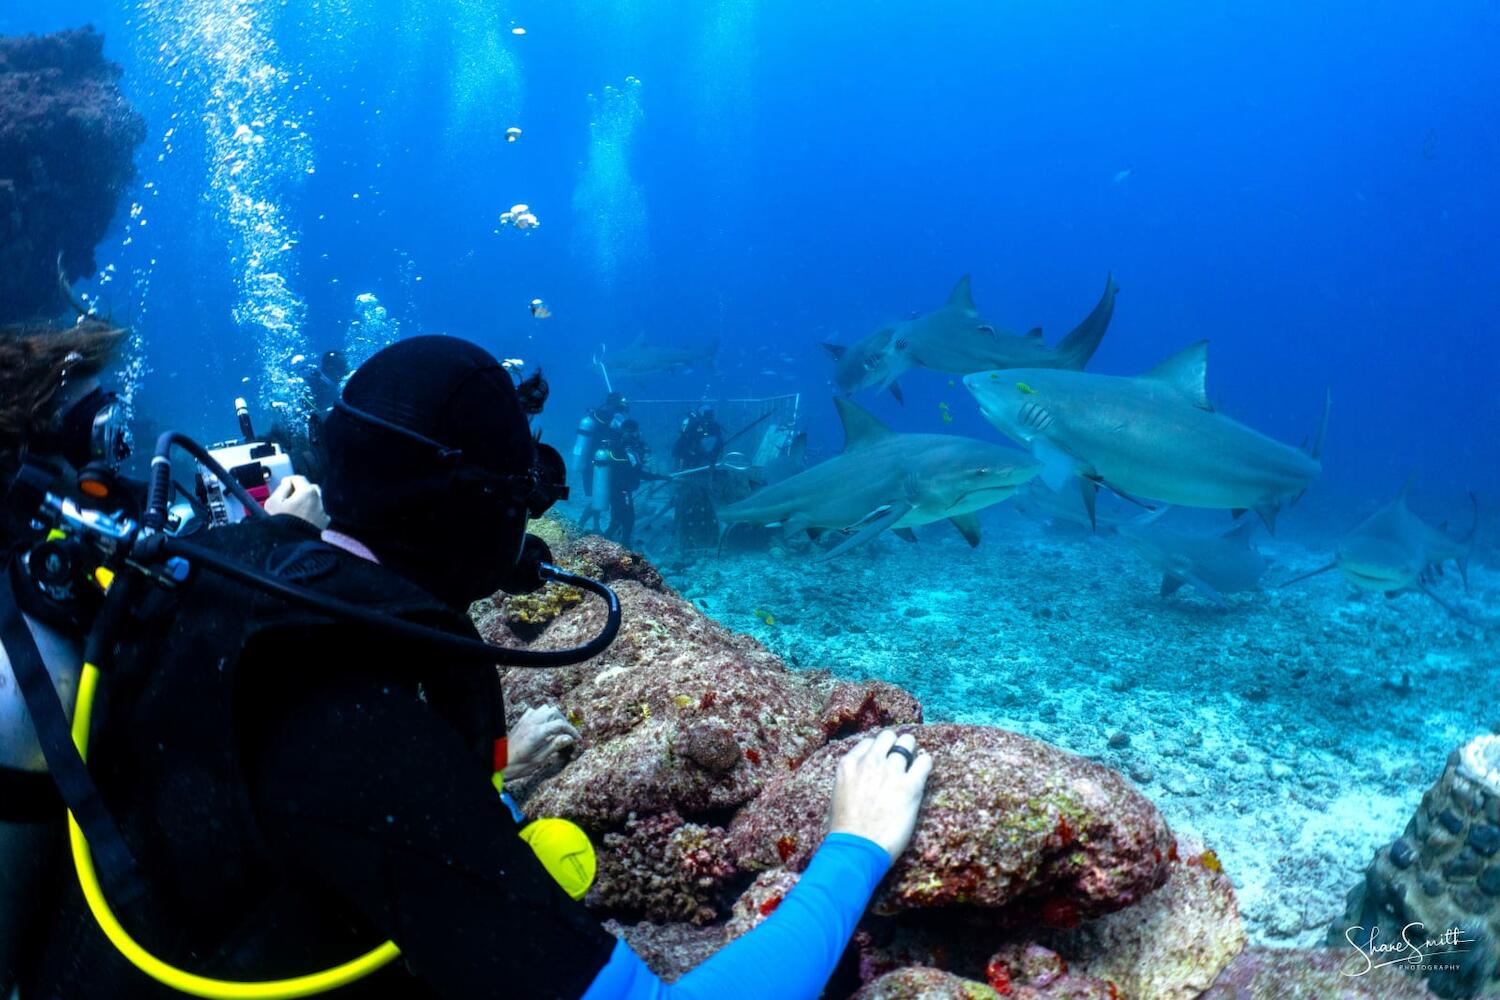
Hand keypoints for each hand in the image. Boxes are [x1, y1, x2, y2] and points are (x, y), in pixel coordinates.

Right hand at [265, 475, 329, 528]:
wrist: (292, 548)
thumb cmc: (280, 525)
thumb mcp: (273, 503)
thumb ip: (281, 489)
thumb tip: (287, 483)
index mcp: (307, 492)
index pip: (299, 479)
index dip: (289, 481)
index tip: (284, 484)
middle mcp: (320, 500)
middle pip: (311, 489)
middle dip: (301, 490)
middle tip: (290, 497)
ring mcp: (325, 513)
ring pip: (317, 501)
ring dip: (308, 502)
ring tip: (297, 510)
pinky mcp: (326, 524)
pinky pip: (320, 513)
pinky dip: (313, 513)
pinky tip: (304, 519)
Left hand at [505, 705, 580, 785]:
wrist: (499, 764)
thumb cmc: (518, 765)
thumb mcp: (539, 759)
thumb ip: (554, 746)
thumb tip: (569, 738)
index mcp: (537, 732)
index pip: (560, 724)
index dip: (571, 730)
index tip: (576, 738)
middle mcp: (532, 722)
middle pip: (554, 711)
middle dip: (564, 721)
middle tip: (567, 733)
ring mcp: (525, 721)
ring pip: (544, 708)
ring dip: (553, 716)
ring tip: (557, 728)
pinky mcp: (520, 722)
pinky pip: (534, 711)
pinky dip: (542, 715)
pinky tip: (543, 725)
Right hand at [827, 729, 931, 861]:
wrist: (857, 848)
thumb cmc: (844, 830)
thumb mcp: (838, 794)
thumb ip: (851, 778)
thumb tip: (863, 777)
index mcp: (849, 764)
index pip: (868, 743)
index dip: (878, 750)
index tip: (884, 757)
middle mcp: (870, 762)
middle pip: (888, 736)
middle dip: (896, 744)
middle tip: (902, 756)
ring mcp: (891, 771)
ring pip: (907, 742)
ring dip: (911, 751)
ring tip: (914, 761)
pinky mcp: (911, 786)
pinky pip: (924, 761)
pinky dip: (925, 763)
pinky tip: (924, 769)